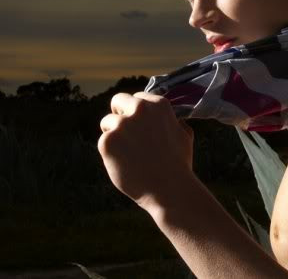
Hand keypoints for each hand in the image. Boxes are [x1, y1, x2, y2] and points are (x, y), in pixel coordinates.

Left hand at [98, 92, 193, 210]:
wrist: (169, 189)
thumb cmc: (178, 165)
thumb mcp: (184, 136)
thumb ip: (173, 122)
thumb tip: (172, 118)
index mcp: (159, 105)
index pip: (138, 98)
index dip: (136, 112)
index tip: (139, 125)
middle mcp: (140, 109)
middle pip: (118, 100)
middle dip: (119, 114)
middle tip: (124, 133)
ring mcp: (122, 124)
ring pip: (107, 122)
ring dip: (114, 136)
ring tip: (128, 155)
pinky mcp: (108, 141)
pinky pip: (103, 142)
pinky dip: (111, 154)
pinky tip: (125, 165)